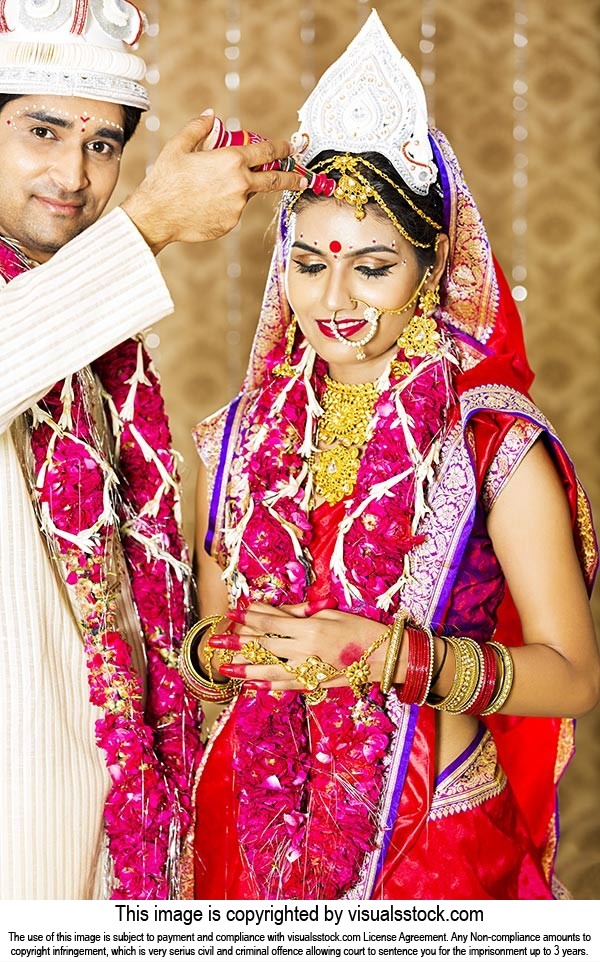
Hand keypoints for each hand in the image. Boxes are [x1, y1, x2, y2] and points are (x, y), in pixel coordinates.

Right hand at [121, 110, 306, 253]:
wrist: (157, 215)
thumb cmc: (166, 180)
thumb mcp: (179, 146)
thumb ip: (199, 128)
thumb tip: (212, 116)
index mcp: (230, 161)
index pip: (266, 151)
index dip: (282, 149)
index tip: (291, 148)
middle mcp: (240, 184)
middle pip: (275, 179)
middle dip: (293, 177)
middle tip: (303, 178)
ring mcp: (237, 207)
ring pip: (247, 195)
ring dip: (240, 189)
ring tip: (212, 188)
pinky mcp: (231, 223)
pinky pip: (234, 210)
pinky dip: (226, 204)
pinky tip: (204, 203)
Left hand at [208, 601, 398, 691]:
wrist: (387, 656)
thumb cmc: (361, 628)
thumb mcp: (331, 614)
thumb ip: (300, 615)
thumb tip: (272, 612)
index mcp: (310, 629)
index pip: (272, 623)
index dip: (250, 618)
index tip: (232, 612)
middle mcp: (306, 651)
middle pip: (264, 647)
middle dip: (238, 643)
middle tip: (215, 641)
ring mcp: (310, 670)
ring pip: (270, 670)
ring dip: (245, 669)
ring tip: (224, 668)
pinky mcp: (317, 683)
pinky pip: (288, 686)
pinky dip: (269, 686)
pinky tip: (252, 686)